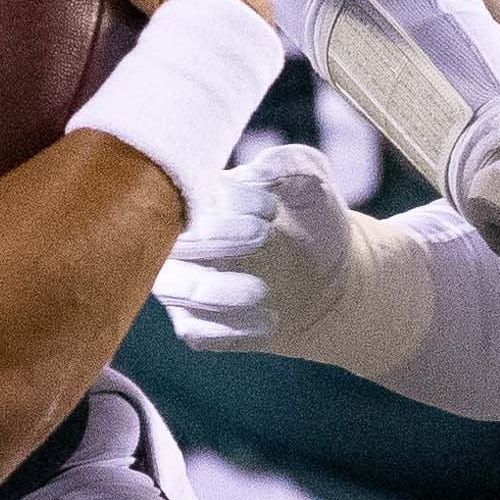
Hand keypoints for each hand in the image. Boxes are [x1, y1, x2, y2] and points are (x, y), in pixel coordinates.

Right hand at [154, 140, 403, 358]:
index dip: (223, 200)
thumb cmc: (310, 216)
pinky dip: (229, 329)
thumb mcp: (310, 179)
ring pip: (173, 288)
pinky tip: (270, 320)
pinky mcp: (196, 324)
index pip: (188, 195)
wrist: (331, 275)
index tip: (270, 207)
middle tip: (262, 234)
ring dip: (213, 289)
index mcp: (197, 197)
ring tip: (262, 290)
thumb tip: (258, 173)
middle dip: (214, 237)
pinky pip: (196, 332)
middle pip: (169, 240)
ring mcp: (183, 284)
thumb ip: (288, 166)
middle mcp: (178, 240)